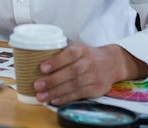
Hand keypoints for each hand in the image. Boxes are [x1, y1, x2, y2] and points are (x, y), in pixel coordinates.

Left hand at [33, 41, 147, 105]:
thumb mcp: (77, 47)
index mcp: (82, 49)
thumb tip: (35, 60)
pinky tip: (55, 100)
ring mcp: (95, 76)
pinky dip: (67, 98)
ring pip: (75, 85)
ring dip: (57, 92)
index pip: (69, 54)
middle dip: (53, 80)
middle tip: (37, 85)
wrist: (112, 62)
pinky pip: (81, 94)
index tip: (42, 68)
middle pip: (71, 72)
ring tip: (42, 96)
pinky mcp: (98, 88)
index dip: (56, 61)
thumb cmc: (87, 55)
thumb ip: (61, 52)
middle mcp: (90, 62)